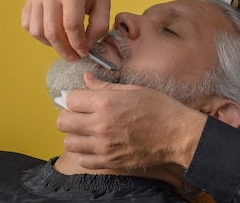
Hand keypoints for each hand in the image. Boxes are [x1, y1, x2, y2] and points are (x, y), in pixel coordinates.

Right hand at [22, 0, 110, 59]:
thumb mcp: (104, 0)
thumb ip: (99, 25)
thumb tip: (88, 46)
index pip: (71, 25)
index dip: (78, 44)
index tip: (84, 52)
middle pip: (52, 31)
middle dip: (64, 50)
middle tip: (74, 56)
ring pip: (37, 30)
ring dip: (50, 44)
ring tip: (64, 44)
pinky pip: (27, 23)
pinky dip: (38, 34)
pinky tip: (52, 34)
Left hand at [57, 73, 206, 169]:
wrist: (176, 134)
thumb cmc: (158, 108)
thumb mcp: (132, 89)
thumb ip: (104, 86)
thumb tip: (86, 78)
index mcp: (105, 102)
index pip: (70, 99)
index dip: (75, 98)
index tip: (83, 100)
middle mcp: (100, 124)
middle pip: (63, 122)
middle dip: (70, 116)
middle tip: (82, 115)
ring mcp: (103, 146)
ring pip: (69, 142)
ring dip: (76, 136)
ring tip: (89, 131)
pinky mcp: (109, 161)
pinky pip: (83, 160)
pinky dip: (86, 153)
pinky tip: (97, 145)